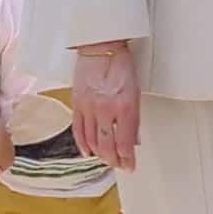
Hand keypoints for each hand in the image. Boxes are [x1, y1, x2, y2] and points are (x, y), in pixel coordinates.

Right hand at [73, 40, 141, 174]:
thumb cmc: (120, 65)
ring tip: (106, 160)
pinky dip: (83, 144)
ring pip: (92, 141)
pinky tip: (88, 151)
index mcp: (124, 107)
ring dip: (100, 154)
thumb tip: (132, 139)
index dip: (127, 159)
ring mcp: (89, 108)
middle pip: (107, 146)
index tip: (130, 165)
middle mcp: (105, 110)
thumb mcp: (135, 92)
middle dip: (114, 160)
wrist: (100, 47)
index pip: (125, 143)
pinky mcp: (77, 104)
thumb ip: (133, 118)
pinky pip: (78, 130)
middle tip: (119, 165)